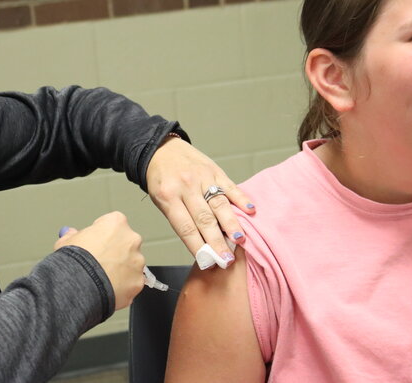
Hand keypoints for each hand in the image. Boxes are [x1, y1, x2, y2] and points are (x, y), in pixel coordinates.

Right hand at [55, 212, 144, 309]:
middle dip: (115, 252)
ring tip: (102, 278)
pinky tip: (108, 289)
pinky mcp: (138, 281)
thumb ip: (73, 235)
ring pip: (131, 264)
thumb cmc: (75, 261)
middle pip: (125, 243)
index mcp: (116, 224)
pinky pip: (132, 282)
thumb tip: (71, 234)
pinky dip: (123, 286)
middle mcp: (131, 239)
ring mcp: (137, 261)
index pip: (113, 224)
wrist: (81, 285)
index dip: (102, 235)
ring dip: (121, 269)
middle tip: (100, 262)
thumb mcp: (66, 241)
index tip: (95, 243)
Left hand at [145, 136, 254, 263]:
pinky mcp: (215, 170)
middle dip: (216, 242)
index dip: (198, 247)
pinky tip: (250, 210)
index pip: (186, 228)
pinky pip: (230, 186)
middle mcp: (186, 187)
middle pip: (204, 219)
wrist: (160, 148)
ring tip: (240, 240)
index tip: (208, 263)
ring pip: (219, 204)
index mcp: (168, 197)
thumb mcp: (161, 200)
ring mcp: (202, 177)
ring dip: (231, 224)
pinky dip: (241, 199)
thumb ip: (180, 218)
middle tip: (226, 259)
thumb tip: (202, 244)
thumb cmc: (161, 179)